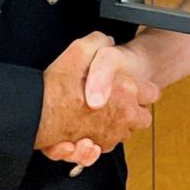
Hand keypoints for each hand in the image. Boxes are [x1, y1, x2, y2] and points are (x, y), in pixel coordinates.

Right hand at [37, 32, 158, 161]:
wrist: (37, 115)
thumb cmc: (57, 87)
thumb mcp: (78, 50)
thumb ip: (98, 41)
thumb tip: (105, 40)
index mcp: (125, 90)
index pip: (152, 93)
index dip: (142, 89)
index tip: (131, 86)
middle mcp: (123, 115)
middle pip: (143, 117)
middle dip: (133, 111)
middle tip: (117, 103)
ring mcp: (111, 134)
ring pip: (125, 133)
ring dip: (116, 125)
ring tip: (98, 115)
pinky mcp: (97, 149)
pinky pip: (106, 146)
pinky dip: (99, 139)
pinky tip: (87, 128)